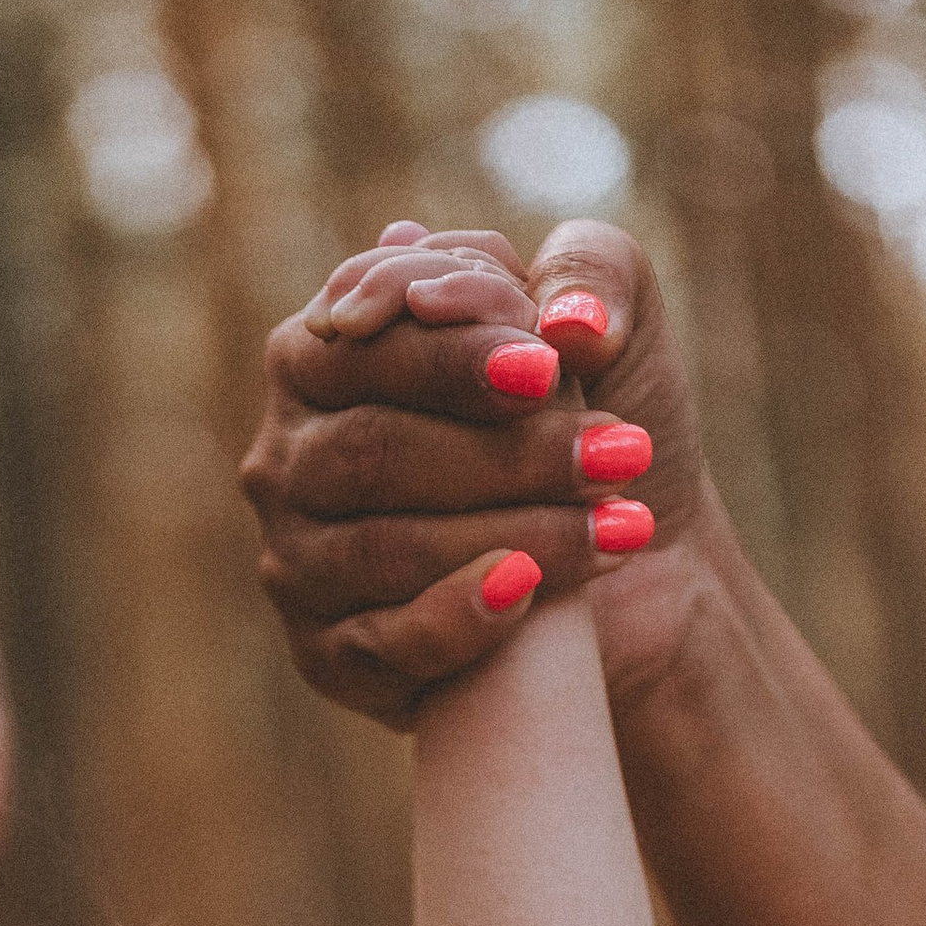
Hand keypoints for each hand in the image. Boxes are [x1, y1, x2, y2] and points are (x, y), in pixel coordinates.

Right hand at [241, 217, 709, 728]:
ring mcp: (297, 562)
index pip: (365, 343)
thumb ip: (588, 269)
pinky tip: (526, 592)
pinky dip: (458, 616)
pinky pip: (380, 644)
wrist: (636, 570)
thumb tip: (557, 315)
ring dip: (510, 533)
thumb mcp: (613, 324)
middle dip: (502, 456)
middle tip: (615, 456)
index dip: (452, 356)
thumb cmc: (598, 428)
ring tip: (616, 527)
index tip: (549, 367)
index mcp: (326, 351)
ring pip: (382, 549)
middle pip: (370, 451)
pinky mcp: (328, 657)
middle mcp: (290, 457)